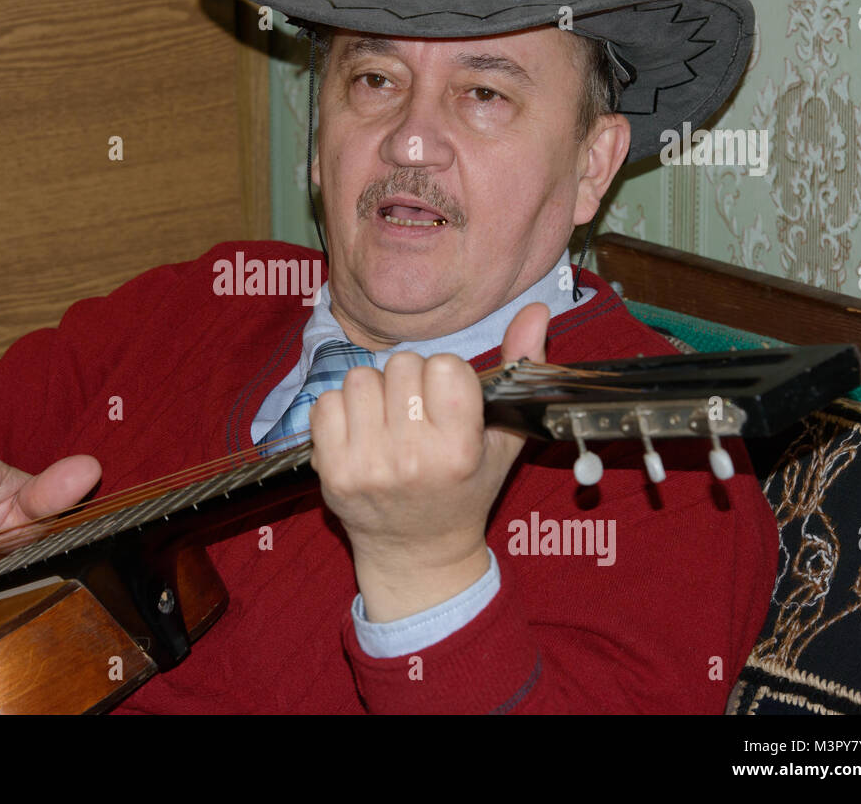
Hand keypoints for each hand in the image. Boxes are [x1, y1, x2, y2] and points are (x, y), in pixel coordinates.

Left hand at [309, 302, 549, 620]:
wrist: (416, 552)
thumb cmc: (466, 489)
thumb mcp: (503, 437)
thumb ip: (520, 367)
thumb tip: (536, 308)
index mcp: (458, 450)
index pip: (443, 365)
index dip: (445, 375)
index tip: (447, 400)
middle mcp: (412, 459)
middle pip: (400, 365)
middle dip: (409, 380)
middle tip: (416, 413)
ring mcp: (367, 466)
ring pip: (359, 379)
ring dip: (373, 392)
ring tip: (388, 421)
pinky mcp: (331, 471)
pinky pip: (324, 402)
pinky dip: (340, 410)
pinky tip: (361, 433)